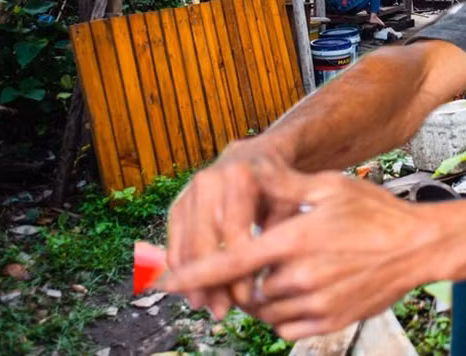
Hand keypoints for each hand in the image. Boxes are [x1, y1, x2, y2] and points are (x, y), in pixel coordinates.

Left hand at [162, 158, 441, 339]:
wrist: (417, 247)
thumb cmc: (374, 212)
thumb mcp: (329, 187)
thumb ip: (284, 187)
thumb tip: (251, 175)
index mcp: (295, 240)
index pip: (230, 262)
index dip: (193, 273)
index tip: (167, 280)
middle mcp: (301, 276)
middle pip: (244, 290)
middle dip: (238, 281)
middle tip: (249, 265)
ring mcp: (316, 303)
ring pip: (263, 310)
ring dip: (260, 296)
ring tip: (281, 271)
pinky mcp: (329, 321)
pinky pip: (285, 327)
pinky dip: (280, 314)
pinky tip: (296, 290)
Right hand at [165, 138, 295, 318]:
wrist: (258, 155)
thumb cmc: (281, 183)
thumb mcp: (291, 200)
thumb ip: (281, 232)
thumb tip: (270, 277)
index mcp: (240, 176)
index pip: (235, 232)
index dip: (239, 269)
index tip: (248, 297)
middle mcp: (209, 180)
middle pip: (204, 241)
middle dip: (212, 281)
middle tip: (222, 310)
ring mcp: (190, 190)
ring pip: (185, 243)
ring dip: (193, 280)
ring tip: (207, 306)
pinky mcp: (179, 202)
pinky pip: (173, 241)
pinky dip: (181, 269)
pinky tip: (194, 289)